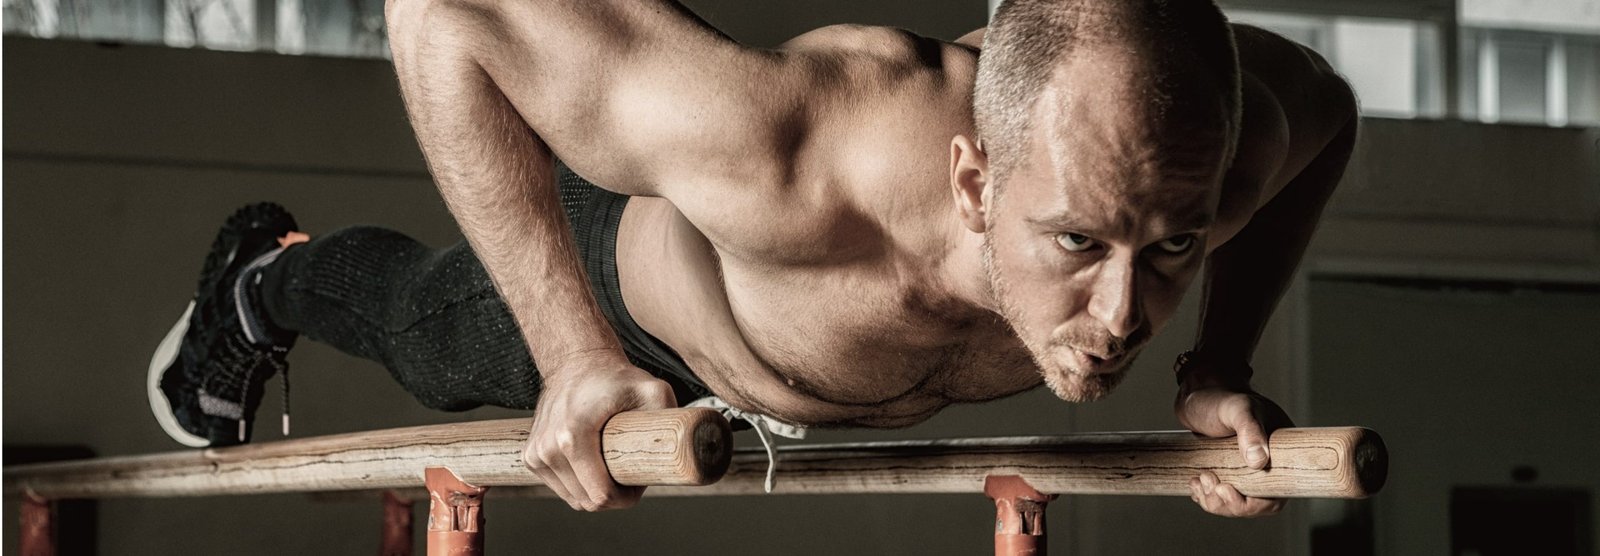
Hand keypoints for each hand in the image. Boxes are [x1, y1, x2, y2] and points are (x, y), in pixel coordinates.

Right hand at [522, 353, 676, 510]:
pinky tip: (593, 466)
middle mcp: (548, 449)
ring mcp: (536, 455)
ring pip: (574, 499)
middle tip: (631, 472)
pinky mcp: (530, 457)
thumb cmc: (614, 377)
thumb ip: (671, 413)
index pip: (601, 496)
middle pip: (587, 502)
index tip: (640, 481)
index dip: (626, 498)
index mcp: (573, 437)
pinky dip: (579, 485)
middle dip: (613, 497)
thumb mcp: (652, 390)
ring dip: (595, 493)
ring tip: (613, 467)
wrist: (575, 362)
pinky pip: (561, 488)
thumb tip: (693, 441)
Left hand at [1174, 386, 1293, 517]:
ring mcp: (1245, 469)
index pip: (1277, 493)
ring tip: (1198, 481)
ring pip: (1236, 502)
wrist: (1199, 392)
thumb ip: (1249, 430)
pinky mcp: (1227, 471)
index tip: (1227, 491)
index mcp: (1280, 452)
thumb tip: (1258, 462)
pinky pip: (1222, 495)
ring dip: (1214, 501)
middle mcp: (1266, 464)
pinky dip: (1207, 497)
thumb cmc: (1222, 396)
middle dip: (1230, 504)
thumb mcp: (1237, 409)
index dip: (1255, 504)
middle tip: (1209, 485)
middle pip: (1255, 504)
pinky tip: (1194, 484)